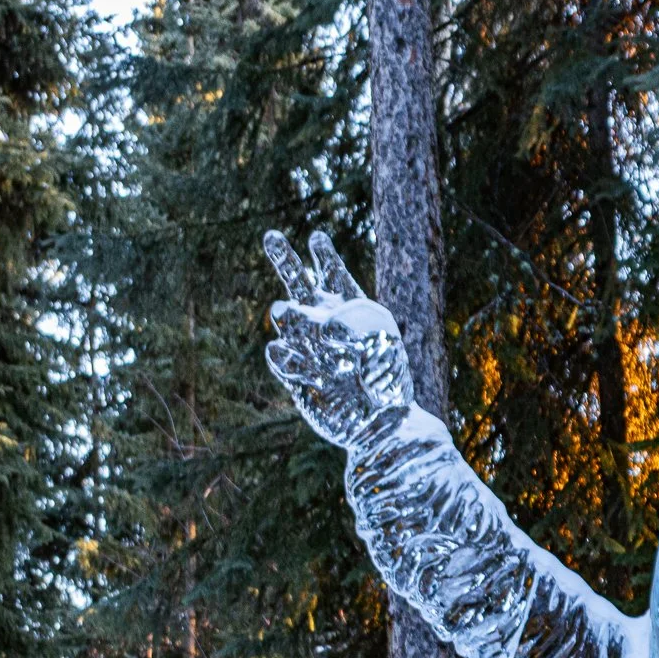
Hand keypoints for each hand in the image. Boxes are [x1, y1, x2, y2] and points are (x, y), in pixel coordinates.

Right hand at [261, 230, 413, 446]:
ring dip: (293, 317)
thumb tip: (303, 322)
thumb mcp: (378, 339)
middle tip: (272, 235)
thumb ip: (341, 320)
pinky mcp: (295, 375)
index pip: (335, 276)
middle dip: (285, 258)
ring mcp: (308, 347)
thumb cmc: (387, 380)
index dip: (324, 257)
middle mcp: (326, 324)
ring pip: (284, 316)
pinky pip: (278, 354)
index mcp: (352, 310)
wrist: (381, 422)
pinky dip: (289, 356)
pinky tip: (309, 368)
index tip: (316, 237)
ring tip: (303, 325)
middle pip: (298, 283)